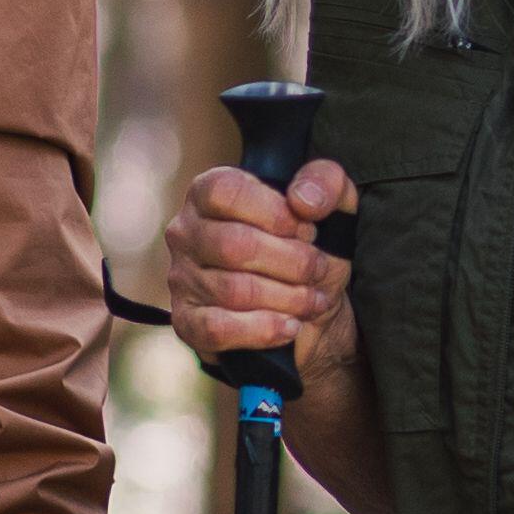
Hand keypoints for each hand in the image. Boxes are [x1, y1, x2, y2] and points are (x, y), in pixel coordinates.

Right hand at [165, 160, 358, 386]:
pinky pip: (217, 328)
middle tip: (318, 269)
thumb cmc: (309, 247)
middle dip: (291, 262)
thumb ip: (325, 183)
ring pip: (233, 290)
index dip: (273, 212)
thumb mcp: (331, 204)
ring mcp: (181, 278)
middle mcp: (185, 232)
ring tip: (312, 299)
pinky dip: (263, 330)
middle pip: (234, 245)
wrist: (310, 307)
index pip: (226, 191)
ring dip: (287, 298)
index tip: (306, 230)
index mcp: (208, 192)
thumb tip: (302, 199)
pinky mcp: (187, 322)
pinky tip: (290, 326)